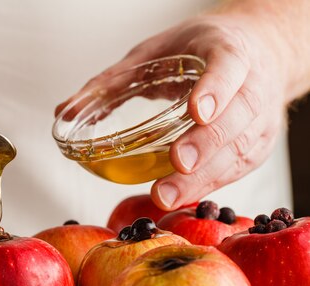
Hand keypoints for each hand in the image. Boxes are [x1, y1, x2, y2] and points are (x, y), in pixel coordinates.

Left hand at [56, 14, 287, 209]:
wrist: (257, 52)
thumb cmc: (200, 50)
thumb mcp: (158, 51)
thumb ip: (113, 80)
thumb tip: (63, 111)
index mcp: (230, 50)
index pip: (228, 67)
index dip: (215, 89)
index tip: (196, 110)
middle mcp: (253, 85)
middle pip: (235, 118)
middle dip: (205, 143)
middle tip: (178, 162)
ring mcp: (260, 118)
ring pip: (238, 149)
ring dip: (203, 176)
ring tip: (167, 194)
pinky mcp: (257, 145)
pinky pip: (237, 168)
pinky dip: (209, 184)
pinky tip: (182, 197)